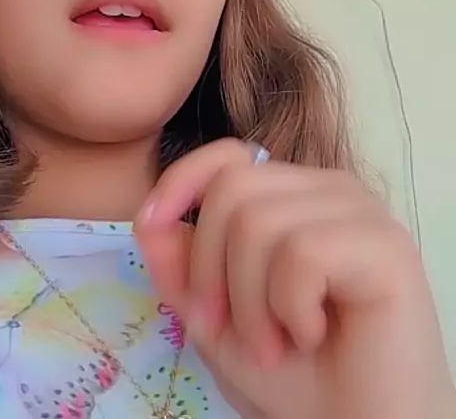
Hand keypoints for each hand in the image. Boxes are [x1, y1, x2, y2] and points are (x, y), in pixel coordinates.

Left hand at [135, 139, 454, 418]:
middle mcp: (329, 191)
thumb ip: (180, 266)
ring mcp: (361, 213)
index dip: (182, 180)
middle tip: (230, 331)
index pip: (230, 156)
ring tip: (276, 344)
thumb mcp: (214, 318)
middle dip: (211, 269)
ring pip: (260, 221)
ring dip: (251, 303)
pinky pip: (301, 254)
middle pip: (233, 189)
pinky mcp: (385, 245)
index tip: (152, 223)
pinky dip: (290, 309)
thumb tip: (149, 217)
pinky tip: (313, 335)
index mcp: (294, 197)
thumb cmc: (294, 377)